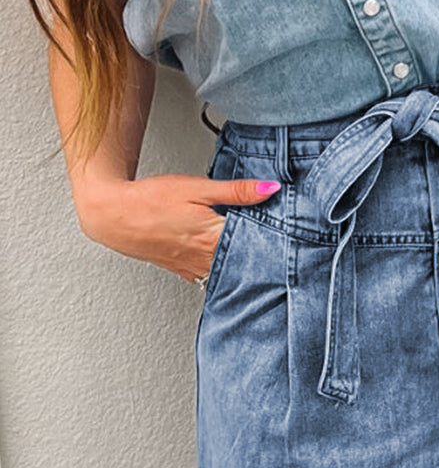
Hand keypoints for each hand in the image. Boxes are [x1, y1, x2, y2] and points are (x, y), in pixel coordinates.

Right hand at [73, 173, 282, 283]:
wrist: (114, 216)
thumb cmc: (152, 199)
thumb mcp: (197, 188)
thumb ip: (236, 191)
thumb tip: (271, 189)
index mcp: (214, 236)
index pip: (256, 243)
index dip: (277, 240)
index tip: (295, 237)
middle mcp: (207, 258)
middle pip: (247, 262)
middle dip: (266, 258)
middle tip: (289, 254)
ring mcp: (196, 269)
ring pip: (231, 274)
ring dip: (246, 269)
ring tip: (265, 264)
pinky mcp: (185, 272)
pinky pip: (212, 279)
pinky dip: (225, 275)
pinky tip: (234, 270)